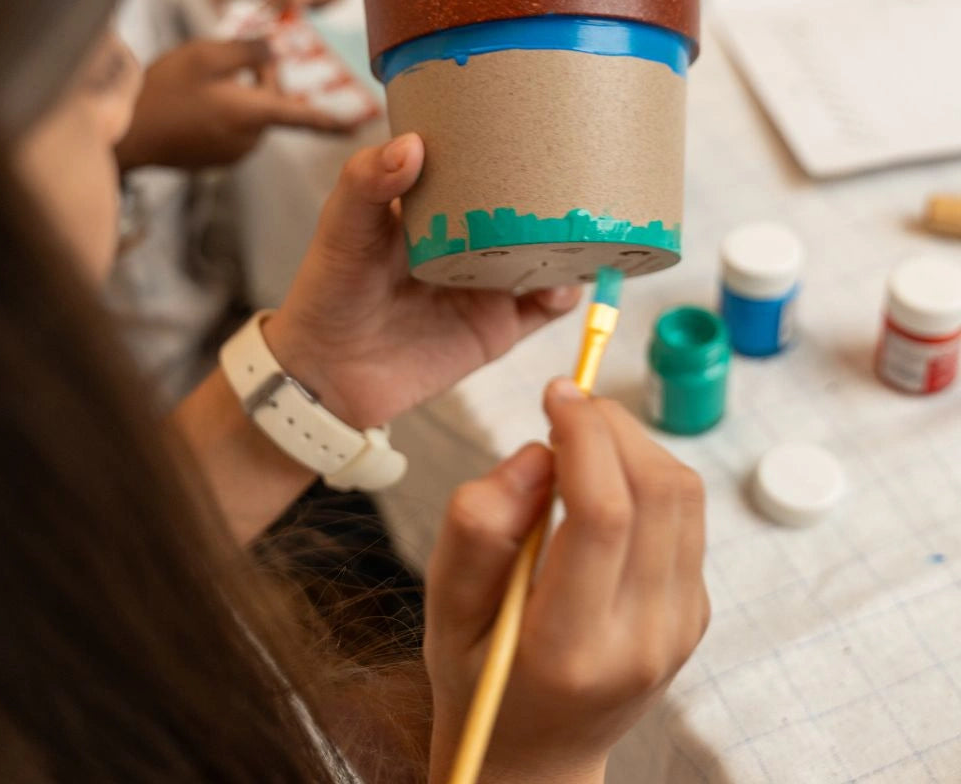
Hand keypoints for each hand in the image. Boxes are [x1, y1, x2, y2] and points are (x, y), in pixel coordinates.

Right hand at [115, 37, 351, 170]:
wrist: (124, 135)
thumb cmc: (163, 91)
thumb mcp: (207, 55)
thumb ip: (249, 51)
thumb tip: (276, 50)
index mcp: (254, 115)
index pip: (305, 117)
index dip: (334, 120)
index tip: (360, 129)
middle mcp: (251, 139)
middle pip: (274, 103)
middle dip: (261, 78)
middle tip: (230, 57)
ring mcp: (233, 153)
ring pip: (253, 114)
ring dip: (240, 93)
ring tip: (200, 82)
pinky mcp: (217, 158)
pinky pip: (234, 128)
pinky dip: (223, 110)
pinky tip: (193, 102)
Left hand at [262, 133, 581, 427]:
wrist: (328, 374)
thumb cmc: (328, 289)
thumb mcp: (342, 228)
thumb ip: (367, 183)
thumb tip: (412, 144)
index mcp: (437, 205)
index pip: (482, 164)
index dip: (507, 142)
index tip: (536, 121)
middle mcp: (471, 239)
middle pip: (526, 208)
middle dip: (555, 192)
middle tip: (580, 174)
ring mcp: (489, 282)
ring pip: (546, 254)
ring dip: (569, 243)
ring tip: (580, 231)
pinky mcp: (499, 326)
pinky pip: (546, 308)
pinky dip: (564, 295)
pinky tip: (562, 285)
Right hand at [425, 383, 708, 783]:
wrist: (537, 756)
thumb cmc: (479, 677)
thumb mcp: (444, 607)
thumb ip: (478, 525)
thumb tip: (539, 454)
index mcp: (571, 647)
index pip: (603, 515)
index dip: (585, 434)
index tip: (557, 390)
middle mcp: (642, 640)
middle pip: (657, 494)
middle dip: (613, 425)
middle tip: (566, 403)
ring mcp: (679, 629)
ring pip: (683, 496)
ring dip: (634, 443)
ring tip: (581, 436)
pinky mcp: (693, 614)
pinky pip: (686, 517)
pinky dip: (647, 475)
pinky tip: (602, 482)